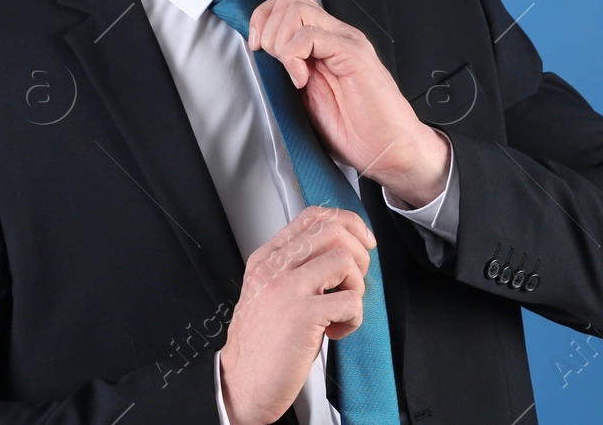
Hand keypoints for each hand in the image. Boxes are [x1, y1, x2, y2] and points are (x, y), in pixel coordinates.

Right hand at [219, 206, 375, 424]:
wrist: (241, 385)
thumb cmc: (260, 344)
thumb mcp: (271, 293)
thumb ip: (296, 268)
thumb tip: (339, 255)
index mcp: (267, 259)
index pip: (312, 217)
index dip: (347, 223)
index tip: (362, 241)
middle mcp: (274, 267)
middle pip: (332, 230)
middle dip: (358, 255)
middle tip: (353, 282)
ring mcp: (287, 289)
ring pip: (345, 259)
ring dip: (357, 286)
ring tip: (342, 309)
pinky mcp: (302, 315)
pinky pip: (351, 300)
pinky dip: (354, 318)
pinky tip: (337, 330)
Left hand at [246, 0, 449, 205]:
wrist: (390, 149)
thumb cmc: (357, 130)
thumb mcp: (308, 96)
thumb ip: (290, 70)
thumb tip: (261, 57)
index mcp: (326, 42)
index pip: (290, 3)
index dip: (263, 18)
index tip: (256, 47)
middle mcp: (337, 36)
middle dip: (267, 27)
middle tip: (270, 59)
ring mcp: (347, 42)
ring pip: (297, 10)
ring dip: (279, 41)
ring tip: (289, 70)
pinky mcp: (353, 54)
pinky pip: (312, 36)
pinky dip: (294, 57)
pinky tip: (301, 79)